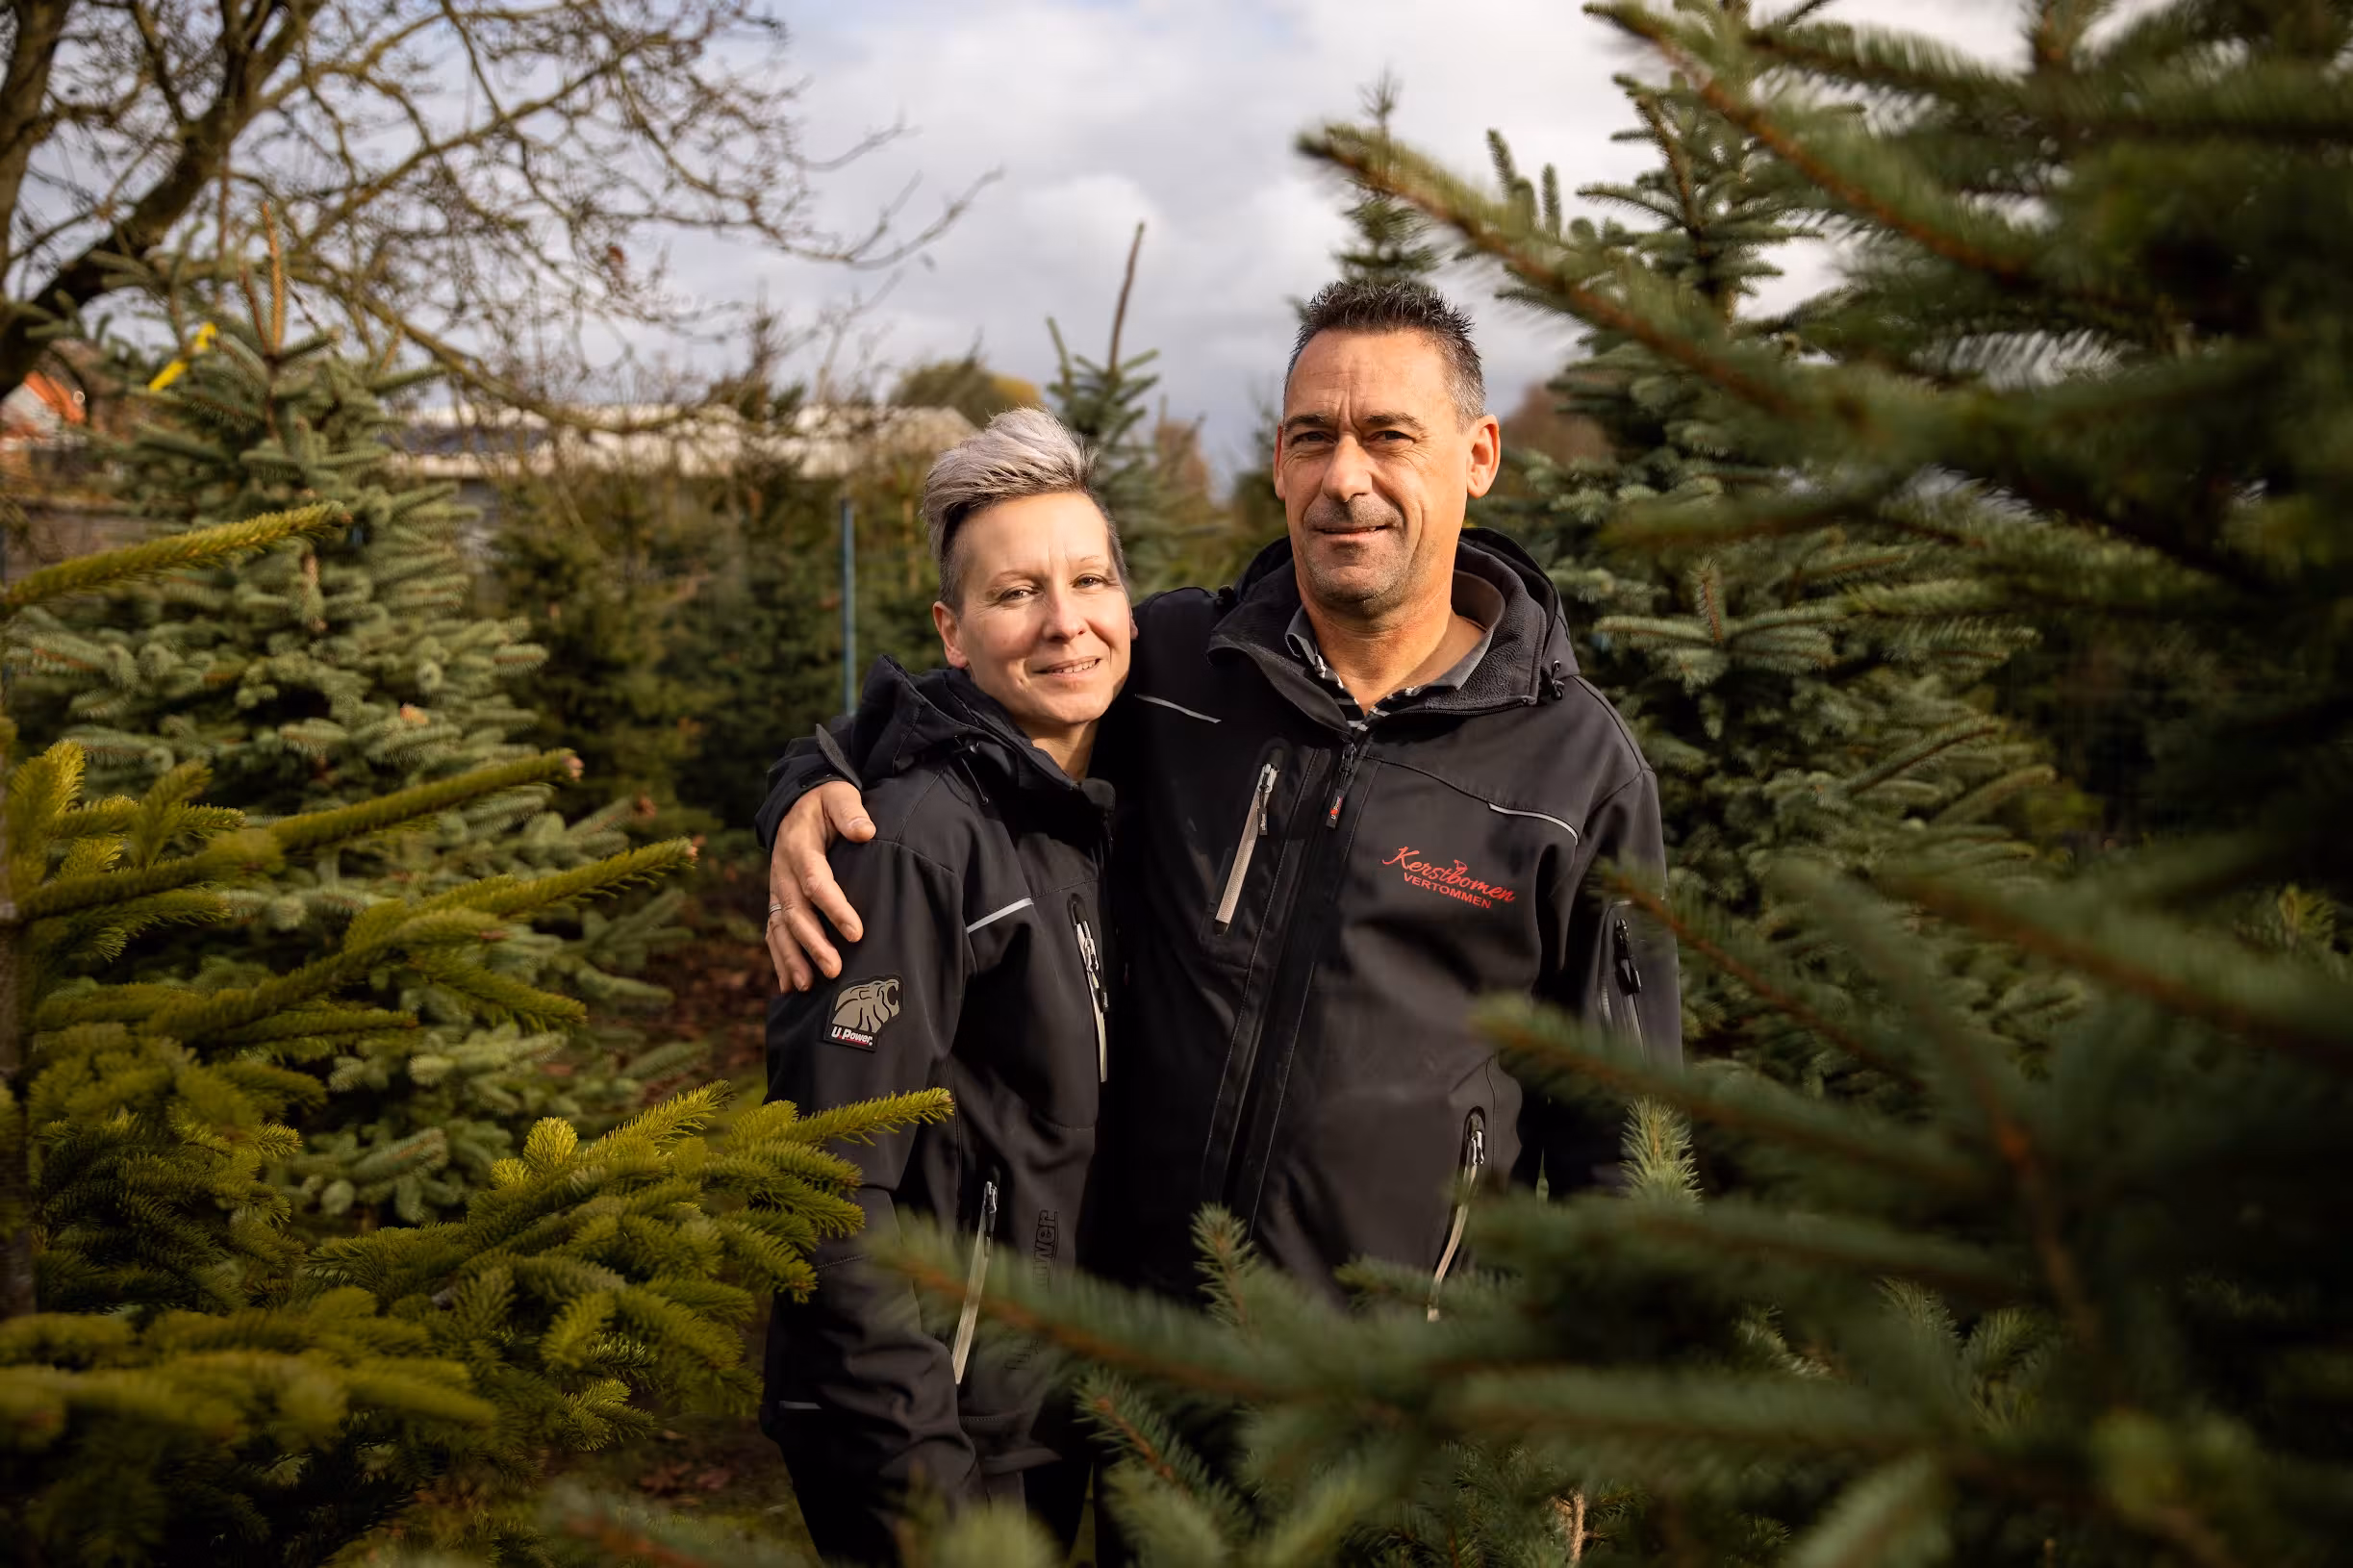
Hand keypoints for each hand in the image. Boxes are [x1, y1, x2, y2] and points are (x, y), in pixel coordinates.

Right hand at [766, 782, 874, 990]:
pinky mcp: (778, 901)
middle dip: (813, 943)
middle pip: (796, 913)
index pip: (816, 882)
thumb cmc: (824, 803)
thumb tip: (866, 832)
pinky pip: (774, 932)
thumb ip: (850, 812)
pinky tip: (788, 986)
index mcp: (799, 848)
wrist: (795, 804)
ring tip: (807, 986)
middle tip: (834, 969)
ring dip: (792, 958)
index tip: (856, 932)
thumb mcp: (838, 796)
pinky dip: (779, 959)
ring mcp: (777, 889)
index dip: (835, 908)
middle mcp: (783, 873)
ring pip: (780, 928)